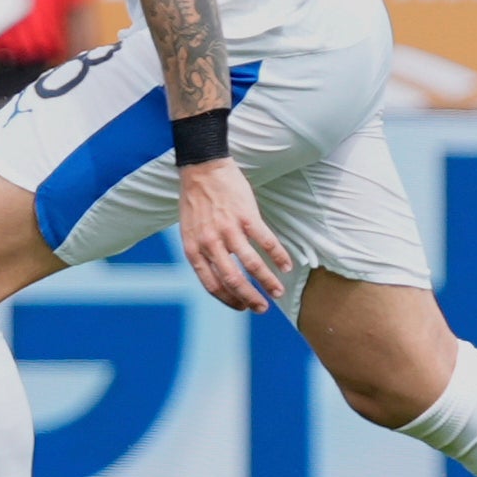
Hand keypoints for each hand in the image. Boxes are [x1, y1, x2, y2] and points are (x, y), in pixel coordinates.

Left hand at [178, 157, 290, 311]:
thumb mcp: (190, 231)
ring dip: (268, 281)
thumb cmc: (196, 202)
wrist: (202, 168)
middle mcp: (210, 242)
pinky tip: (286, 266)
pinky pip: (266, 242)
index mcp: (193, 249)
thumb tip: (220, 277)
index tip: (242, 307)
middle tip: (262, 308)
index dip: (229, 300)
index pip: (211, 285)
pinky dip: (278, 256)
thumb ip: (202, 253)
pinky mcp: (246, 216)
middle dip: (250, 298)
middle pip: (233, 279)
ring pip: (252, 264)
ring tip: (278, 292)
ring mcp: (229, 229)